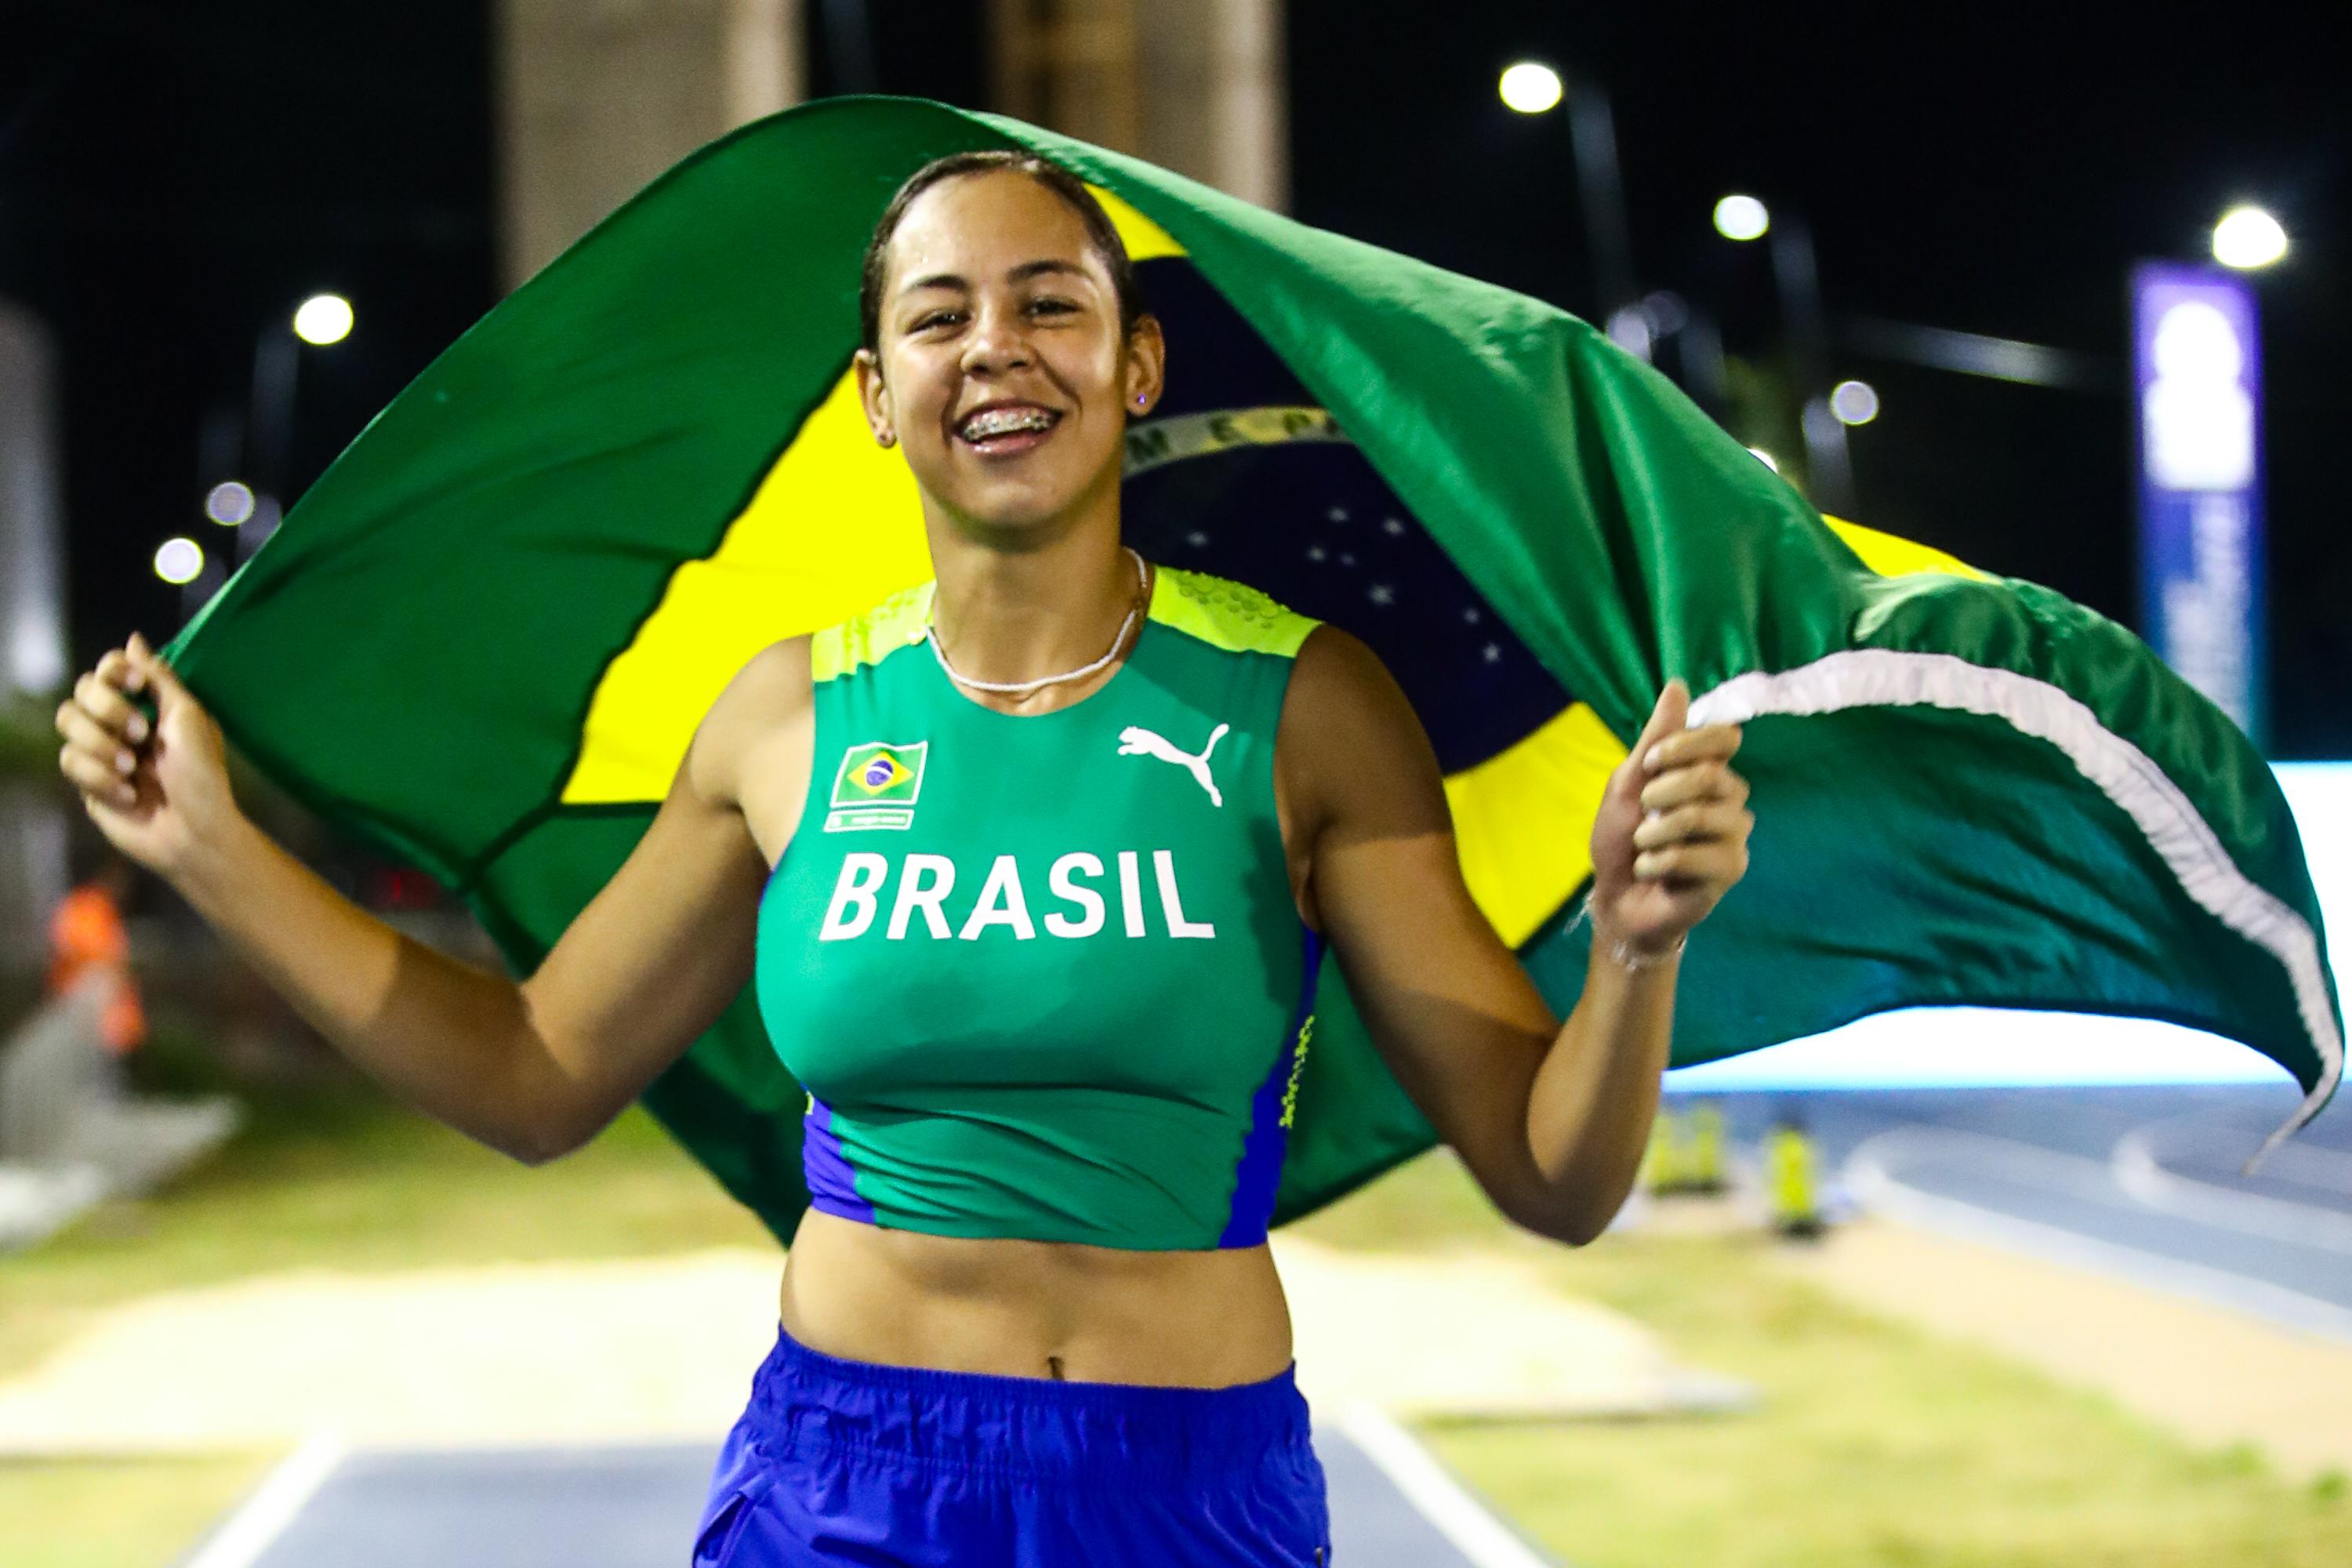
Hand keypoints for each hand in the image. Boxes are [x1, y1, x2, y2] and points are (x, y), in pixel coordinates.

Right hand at [54, 631, 240, 880]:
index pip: (109, 669)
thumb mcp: (189, 718)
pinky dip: (100, 777)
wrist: (196, 833)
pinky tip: (129, 794)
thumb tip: (134, 640)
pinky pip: (70, 761)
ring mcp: (102, 752)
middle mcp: (121, 724)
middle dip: (109, 709)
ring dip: (102, 744)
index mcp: (148, 705)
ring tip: (133, 768)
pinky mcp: (89, 782)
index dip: (114, 670)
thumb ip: (159, 678)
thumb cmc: (203, 776)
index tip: (135, 683)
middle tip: (141, 733)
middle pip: (82, 691)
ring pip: (68, 723)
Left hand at [1586, 677, 1751, 960]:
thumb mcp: (1628, 784)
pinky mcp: (1732, 869)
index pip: (1726, 737)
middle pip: (1713, 775)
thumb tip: (1677, 685)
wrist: (1617, 899)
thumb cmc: (1621, 841)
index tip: (1650, 764)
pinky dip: (1660, 862)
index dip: (1687, 745)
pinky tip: (1652, 871)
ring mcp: (1735, 835)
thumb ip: (1655, 739)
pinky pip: (1698, 855)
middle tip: (1641, 814)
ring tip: (1643, 847)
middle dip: (1663, 792)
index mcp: (1708, 772)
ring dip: (1656, 832)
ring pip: (1704, 815)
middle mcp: (1730, 800)